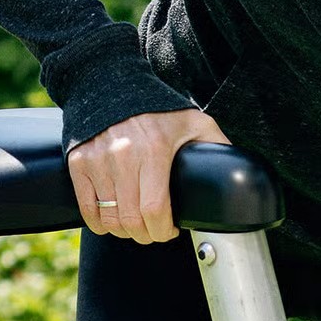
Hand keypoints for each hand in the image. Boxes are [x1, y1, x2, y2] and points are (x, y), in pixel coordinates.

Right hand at [68, 108, 231, 242]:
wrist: (113, 85)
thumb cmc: (160, 108)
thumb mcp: (196, 122)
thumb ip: (218, 147)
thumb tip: (241, 172)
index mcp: (154, 150)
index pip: (155, 210)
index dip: (163, 230)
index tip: (170, 231)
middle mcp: (122, 156)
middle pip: (131, 220)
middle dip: (146, 235)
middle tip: (155, 232)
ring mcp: (97, 160)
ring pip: (109, 218)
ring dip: (124, 231)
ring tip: (137, 226)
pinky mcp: (79, 162)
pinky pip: (87, 208)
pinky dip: (99, 223)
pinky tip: (112, 221)